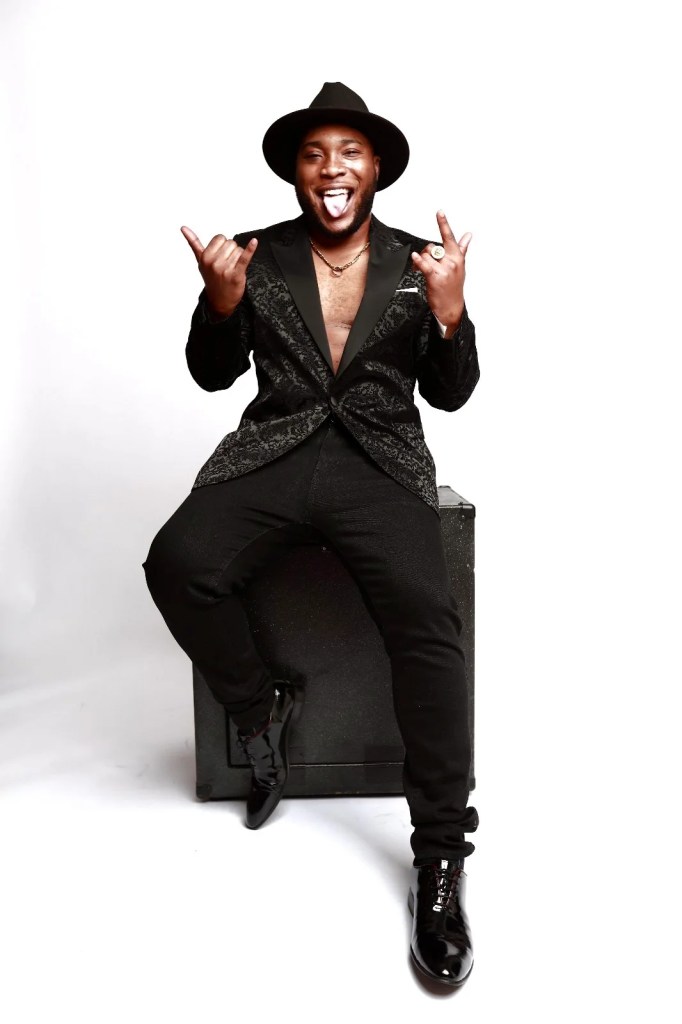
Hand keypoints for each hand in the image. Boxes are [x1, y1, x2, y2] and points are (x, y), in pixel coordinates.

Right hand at [180, 226, 257, 317]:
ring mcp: (225, 269)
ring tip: (233, 268)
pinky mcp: (236, 274)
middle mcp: (214, 262)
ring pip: (238, 250)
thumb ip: (193, 243)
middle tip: (227, 264)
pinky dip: (250, 249)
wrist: (220, 301)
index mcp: (205, 257)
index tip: (221, 255)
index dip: (223, 245)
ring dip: (238, 257)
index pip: (220, 238)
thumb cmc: (212, 279)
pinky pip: (244, 258)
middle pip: (230, 243)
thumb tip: (183, 227)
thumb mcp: (200, 261)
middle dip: (231, 251)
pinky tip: (254, 242)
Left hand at [411, 211, 471, 331]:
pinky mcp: (435, 277)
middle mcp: (452, 261)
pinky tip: (415, 257)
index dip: (444, 223)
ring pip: (426, 255)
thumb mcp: (460, 267)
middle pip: (433, 247)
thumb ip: (463, 249)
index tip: (439, 212)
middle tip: (425, 263)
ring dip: (421, 261)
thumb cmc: (454, 287)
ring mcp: (444, 269)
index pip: (450, 237)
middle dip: (426, 254)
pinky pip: (425, 265)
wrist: (451, 308)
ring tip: (421, 270)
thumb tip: (469, 235)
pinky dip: (419, 260)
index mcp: (457, 257)